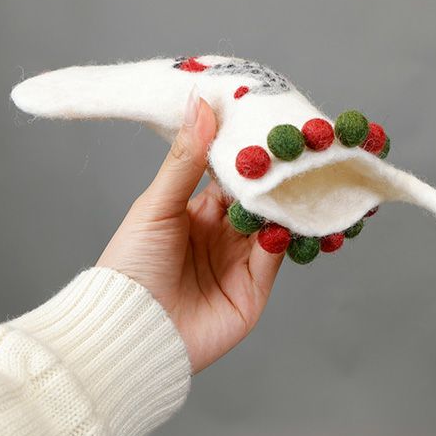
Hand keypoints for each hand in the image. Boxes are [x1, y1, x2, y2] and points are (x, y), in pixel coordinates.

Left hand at [96, 87, 284, 373]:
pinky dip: (285, 236)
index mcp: (198, 210)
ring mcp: (239, 260)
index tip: (269, 124)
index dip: (250, 153)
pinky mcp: (253, 288)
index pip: (233, 175)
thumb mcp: (157, 204)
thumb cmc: (131, 265)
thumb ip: (185, 158)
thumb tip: (200, 104)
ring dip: (286, 203)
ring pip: (273, 223)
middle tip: (299, 148)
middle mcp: (223, 233)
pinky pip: (276, 256)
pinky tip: (289, 217)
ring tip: (305, 176)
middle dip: (277, 177)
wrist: (130, 330)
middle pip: (258, 198)